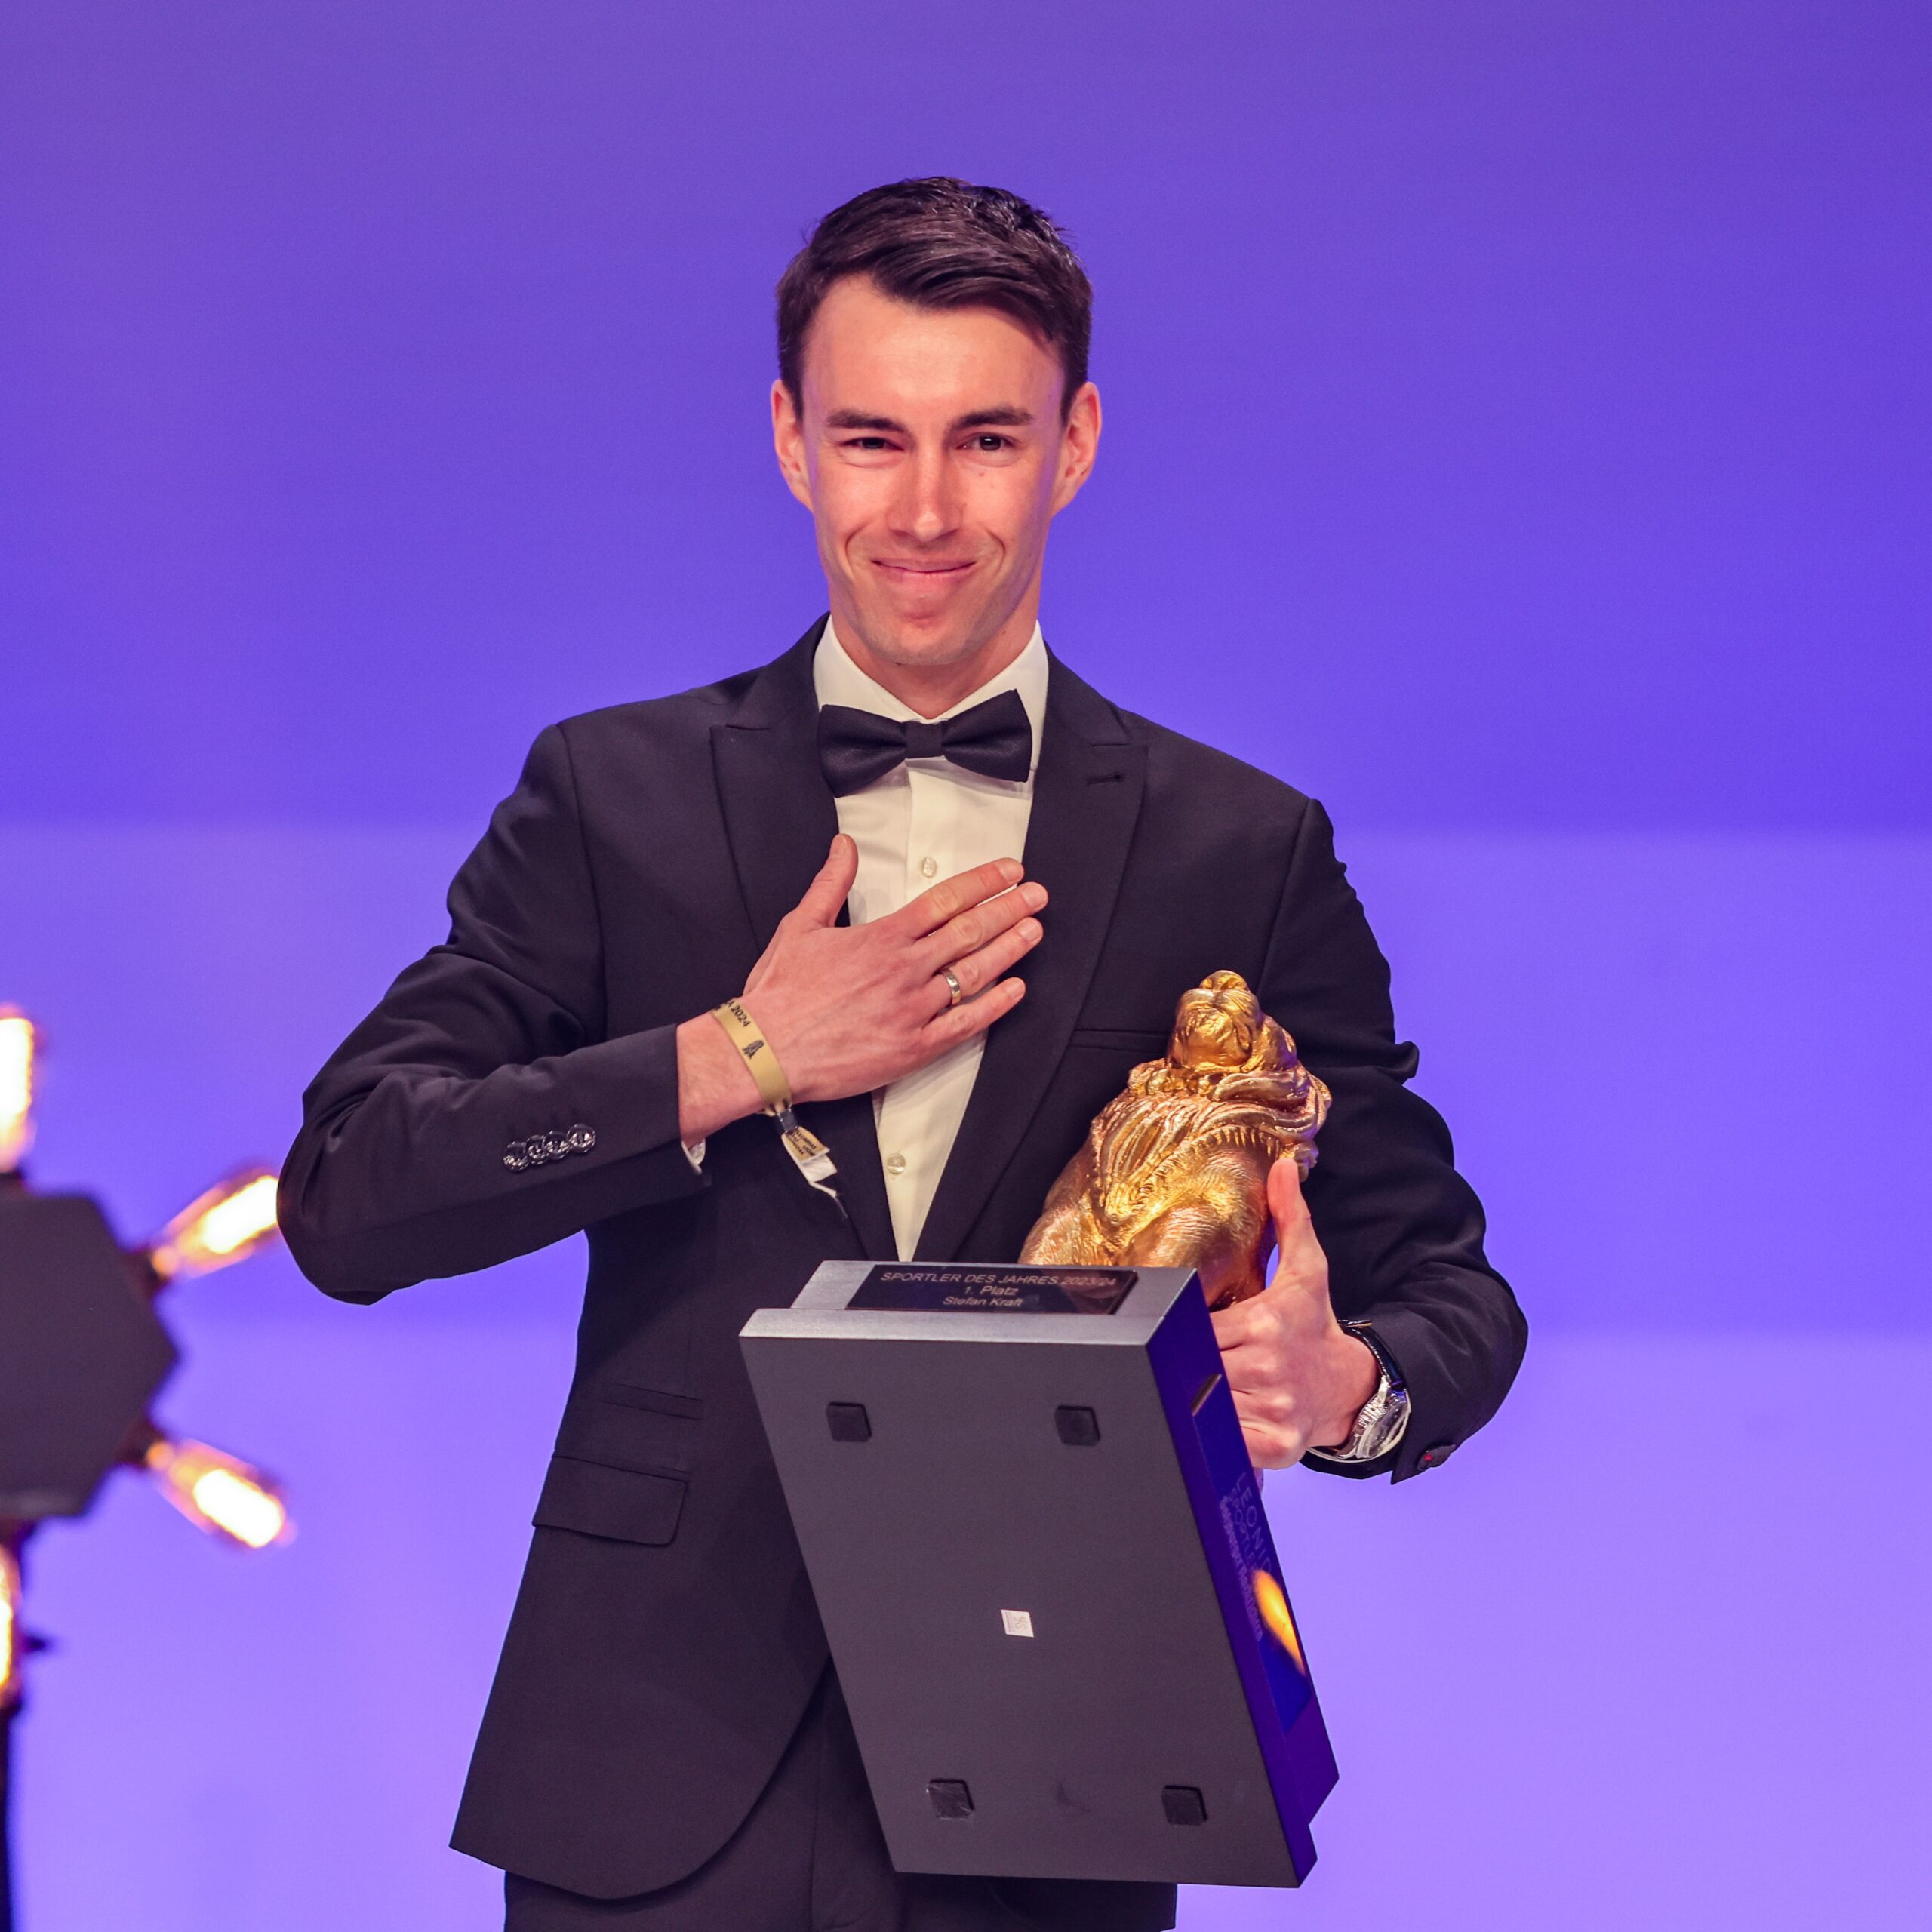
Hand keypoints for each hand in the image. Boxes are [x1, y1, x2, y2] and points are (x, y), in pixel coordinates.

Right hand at [676, 835, 1044, 1139]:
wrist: (764, 1051)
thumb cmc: (780, 994)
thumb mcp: (801, 924)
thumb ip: (831, 882)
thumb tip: (845, 846)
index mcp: (881, 937)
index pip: (946, 900)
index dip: (984, 882)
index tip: (1009, 871)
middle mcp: (905, 969)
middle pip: (970, 931)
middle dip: (1009, 909)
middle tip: (1036, 895)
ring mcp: (914, 1009)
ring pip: (975, 973)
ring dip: (1010, 949)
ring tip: (1034, 931)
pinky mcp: (914, 1046)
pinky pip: (966, 1024)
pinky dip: (995, 1005)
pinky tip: (1015, 990)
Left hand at [1210, 1156, 1379, 1468]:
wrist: (1350, 1385)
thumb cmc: (1314, 1326)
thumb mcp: (1306, 1270)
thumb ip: (1290, 1218)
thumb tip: (1283, 1166)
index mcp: (1265, 1324)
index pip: (1195, 1328)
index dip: (1184, 1331)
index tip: (1186, 1330)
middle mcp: (1267, 1368)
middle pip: (1195, 1365)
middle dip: (1188, 1363)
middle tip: (1193, 1360)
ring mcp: (1271, 1410)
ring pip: (1204, 1404)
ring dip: (1198, 1398)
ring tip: (1208, 1386)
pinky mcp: (1273, 1446)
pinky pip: (1223, 1441)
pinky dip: (1214, 1434)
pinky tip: (1220, 1419)